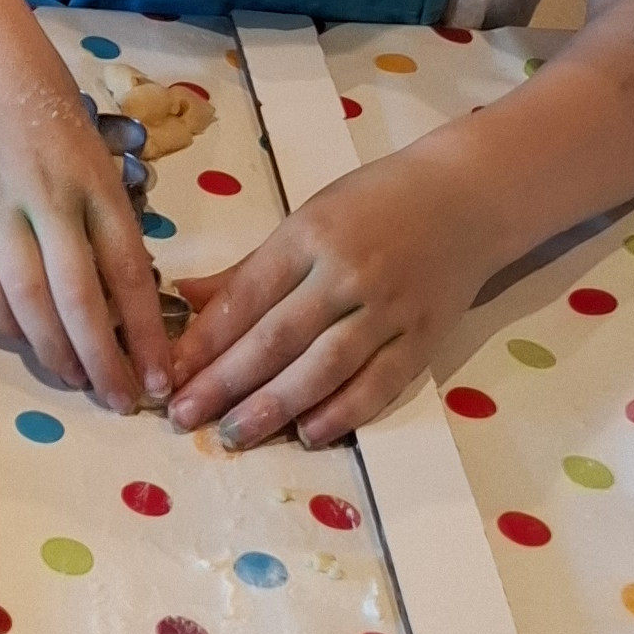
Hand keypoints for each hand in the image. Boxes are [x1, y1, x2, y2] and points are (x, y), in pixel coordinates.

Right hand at [0, 21, 174, 414]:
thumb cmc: (42, 90)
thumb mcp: (92, 144)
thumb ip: (103, 208)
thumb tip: (122, 284)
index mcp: (94, 180)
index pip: (128, 272)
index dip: (144, 333)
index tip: (159, 378)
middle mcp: (49, 196)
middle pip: (79, 298)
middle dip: (102, 360)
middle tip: (118, 400)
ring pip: (26, 298)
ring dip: (53, 349)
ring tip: (74, 379)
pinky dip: (2, 318)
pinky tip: (23, 338)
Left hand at [167, 153, 493, 449]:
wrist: (466, 198)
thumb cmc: (375, 203)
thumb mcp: (306, 218)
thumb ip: (249, 267)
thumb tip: (183, 299)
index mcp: (309, 236)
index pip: (246, 298)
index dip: (204, 341)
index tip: (167, 374)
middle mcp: (346, 274)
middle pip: (277, 338)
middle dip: (225, 382)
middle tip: (183, 415)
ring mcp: (389, 309)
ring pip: (324, 367)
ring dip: (274, 406)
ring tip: (232, 434)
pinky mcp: (424, 338)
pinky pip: (379, 384)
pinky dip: (343, 413)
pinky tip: (308, 433)